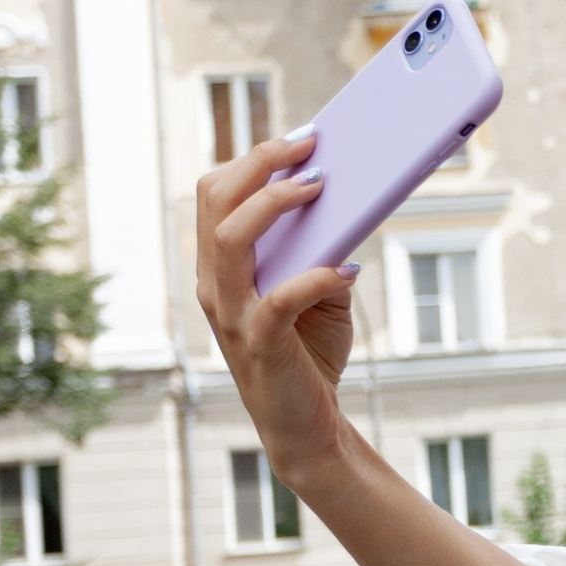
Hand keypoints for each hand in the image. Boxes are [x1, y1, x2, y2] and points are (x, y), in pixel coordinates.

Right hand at [194, 128, 361, 484]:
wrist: (309, 427)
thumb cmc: (312, 356)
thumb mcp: (325, 296)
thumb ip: (326, 254)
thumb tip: (351, 211)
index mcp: (222, 267)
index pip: (217, 196)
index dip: (252, 160)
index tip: (300, 138)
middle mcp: (215, 284)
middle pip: (215, 201)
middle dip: (259, 164)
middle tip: (309, 145)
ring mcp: (232, 314)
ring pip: (230, 239)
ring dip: (274, 204)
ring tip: (319, 187)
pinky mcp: (259, 344)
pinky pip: (277, 299)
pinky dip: (313, 277)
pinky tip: (347, 268)